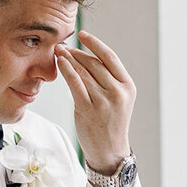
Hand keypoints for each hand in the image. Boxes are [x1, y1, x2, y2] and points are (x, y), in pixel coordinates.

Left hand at [56, 31, 134, 172]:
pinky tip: (60, 62)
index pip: (110, 57)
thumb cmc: (111, 124)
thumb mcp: (118, 99)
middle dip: (77, 51)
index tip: (83, 35)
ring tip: (58, 51)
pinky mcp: (88, 109)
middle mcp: (117, 92)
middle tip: (64, 45)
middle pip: (95, 63)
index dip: (95, 44)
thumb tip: (87, 58)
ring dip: (69, 59)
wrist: (109, 151)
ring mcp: (103, 101)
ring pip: (83, 72)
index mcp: (127, 86)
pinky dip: (66, 70)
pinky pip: (75, 83)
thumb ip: (108, 80)